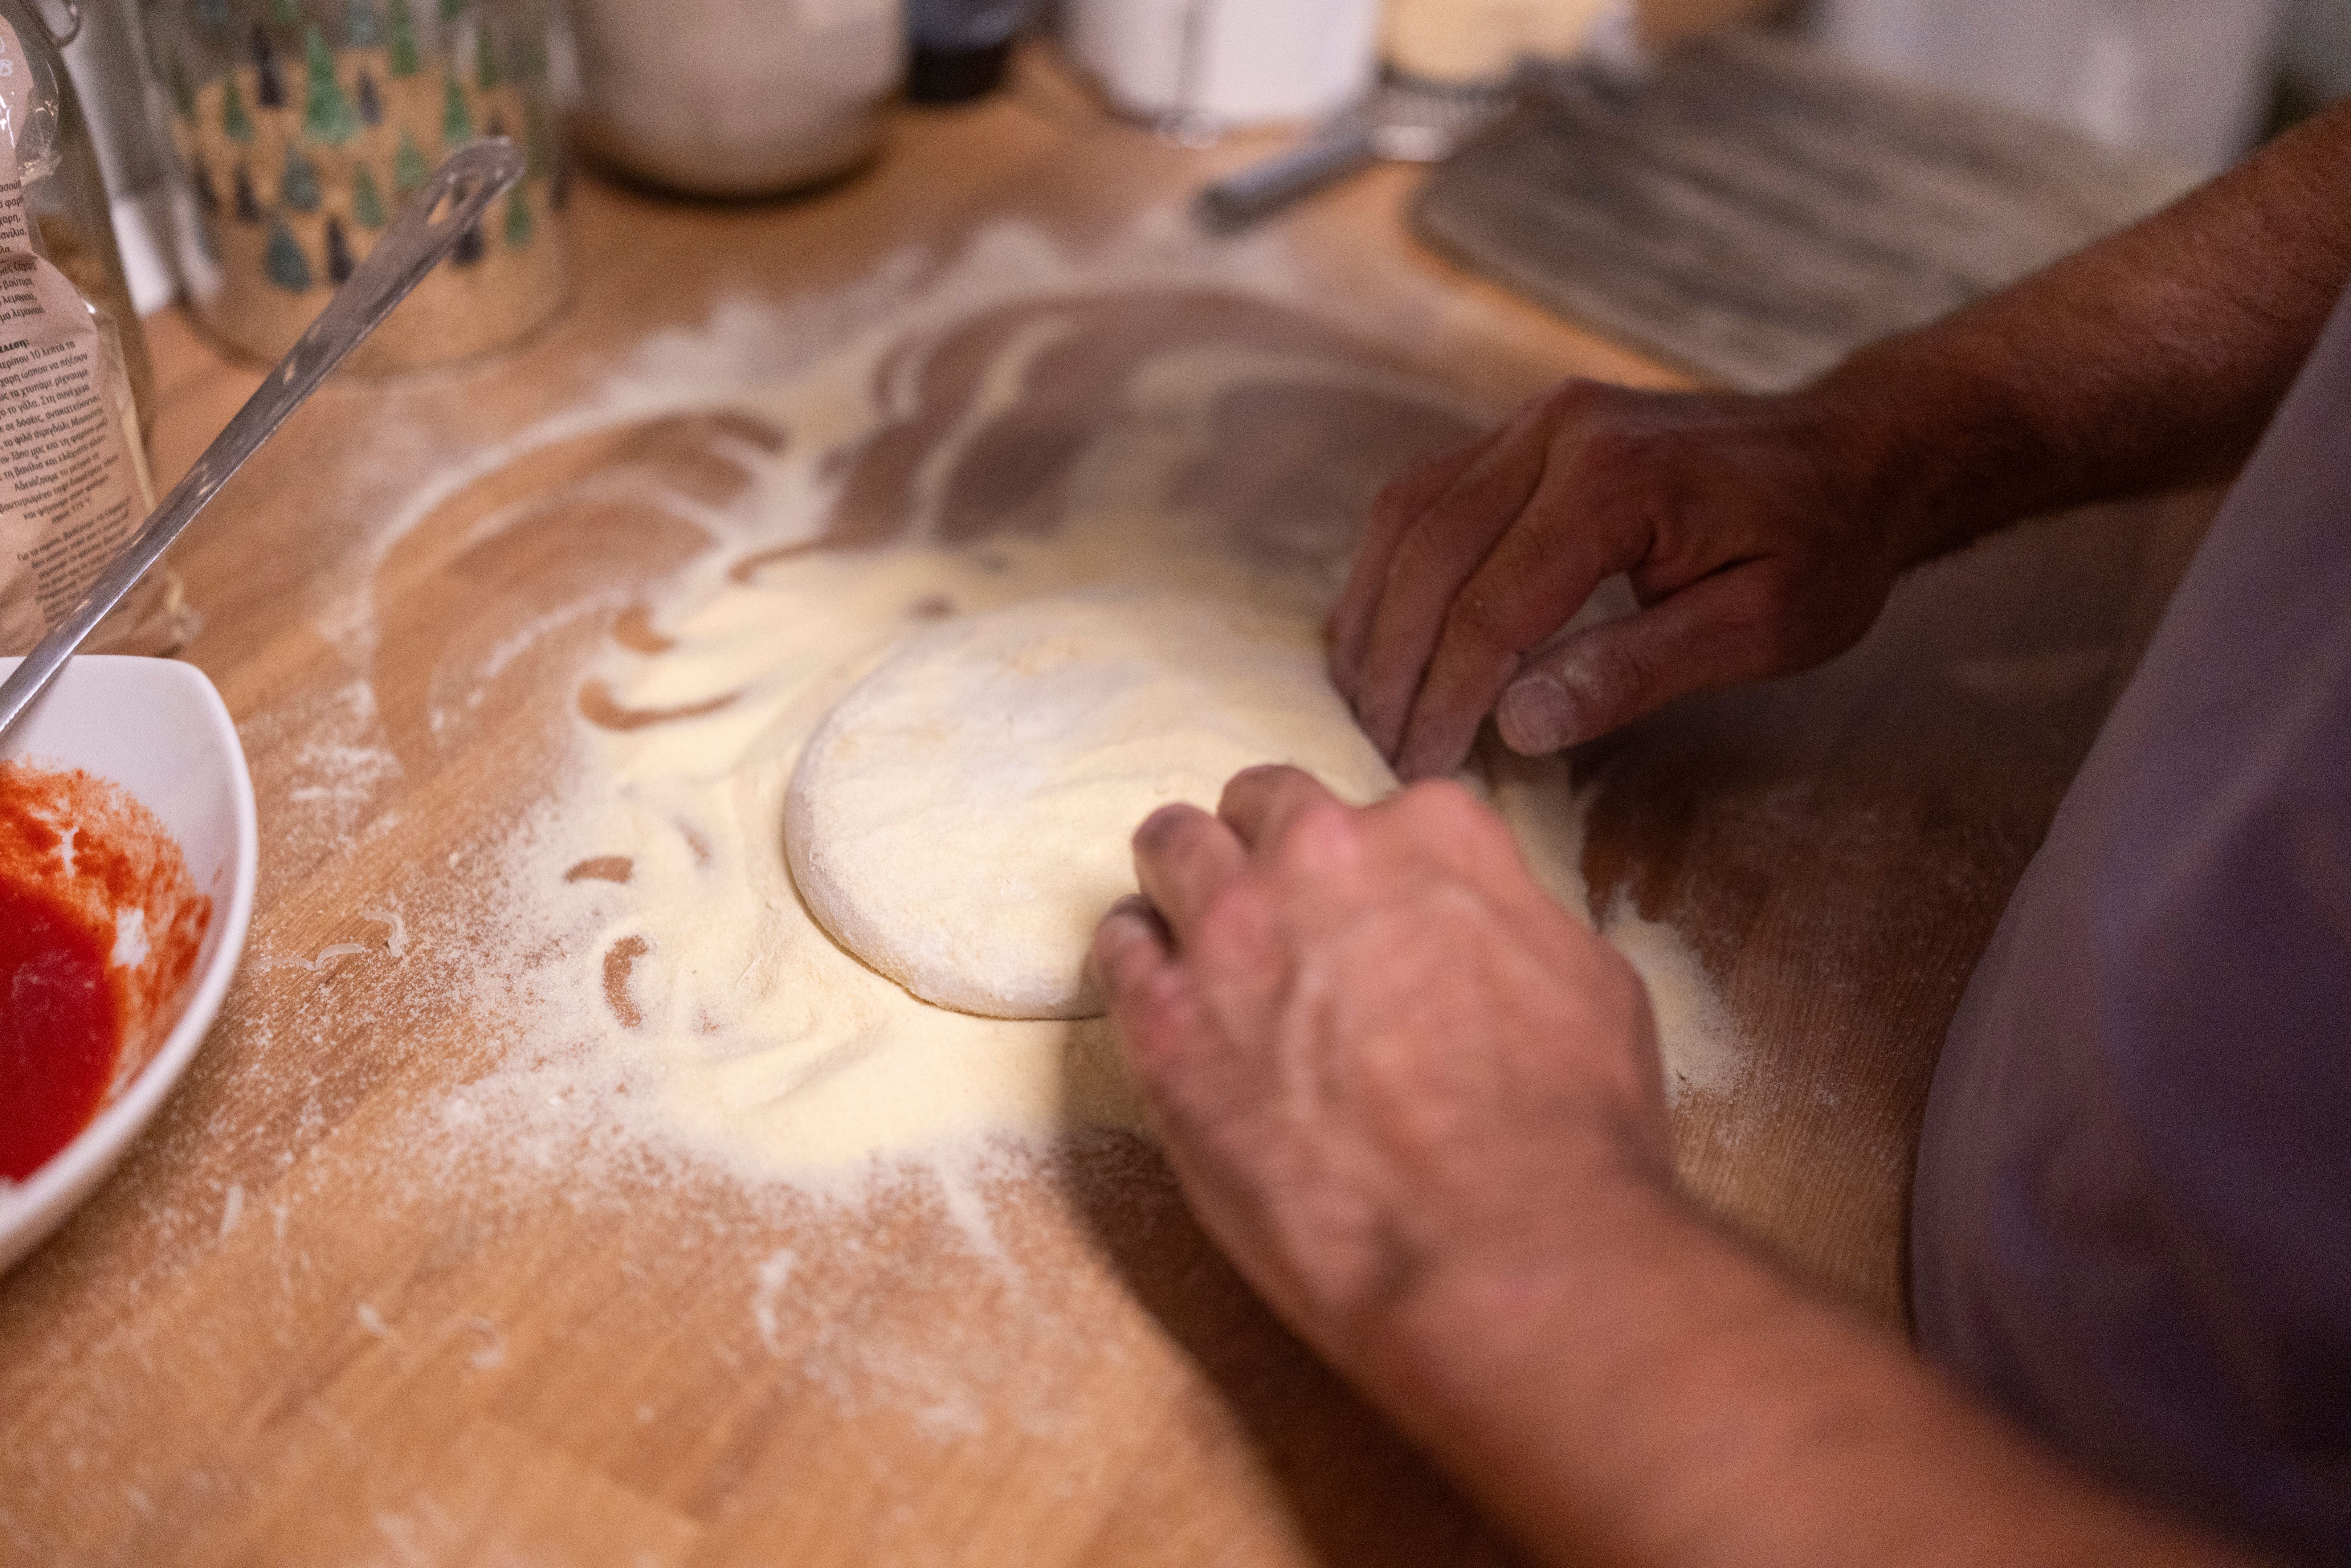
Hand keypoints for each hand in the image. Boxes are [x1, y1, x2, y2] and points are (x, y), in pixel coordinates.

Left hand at [1088, 764, 1670, 1376]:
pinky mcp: (1163, 1024)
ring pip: (1172, 848)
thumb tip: (1476, 936)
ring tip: (1193, 934)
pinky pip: (1118, 949)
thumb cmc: (1566, 1135)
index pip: (1379, 813)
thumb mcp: (1588, 987)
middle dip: (1266, 852)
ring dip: (1183, 881)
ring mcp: (1231, 934)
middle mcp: (1322, 856)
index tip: (1367, 915)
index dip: (1371, 870)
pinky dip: (1134, 959)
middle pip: (1263, 808)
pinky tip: (1158, 993)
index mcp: (1434, 835)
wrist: (1500, 1249)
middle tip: (1275, 919)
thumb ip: (1508, 926)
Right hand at [1329, 380, 1922, 779]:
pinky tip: (1382, 634)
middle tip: (1374, 752)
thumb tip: (1516, 724)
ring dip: (1370, 616)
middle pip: (1426, 558)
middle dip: (1389, 666)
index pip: (1491, 607)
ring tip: (1360, 702)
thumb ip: (1637, 671)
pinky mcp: (1523, 431)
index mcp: (1615, 479)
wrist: (1856, 452)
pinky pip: (1423, 498)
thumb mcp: (1760, 627)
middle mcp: (1555, 432)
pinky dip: (1390, 571)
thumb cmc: (1824, 548)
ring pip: (1405, 520)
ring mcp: (1533, 421)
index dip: (1444, 699)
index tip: (1418, 772)